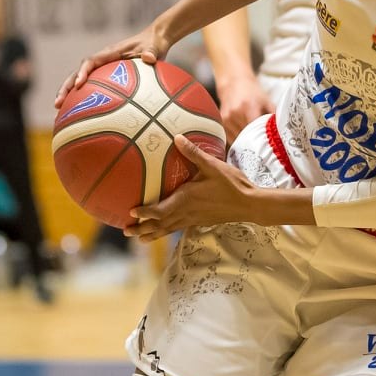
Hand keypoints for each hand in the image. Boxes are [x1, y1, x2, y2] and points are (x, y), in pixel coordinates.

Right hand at [56, 23, 173, 106]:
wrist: (153, 41)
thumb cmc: (153, 43)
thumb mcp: (154, 46)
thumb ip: (152, 51)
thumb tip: (149, 57)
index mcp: (110, 52)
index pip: (91, 61)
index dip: (83, 72)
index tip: (77, 85)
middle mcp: (102, 60)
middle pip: (78, 73)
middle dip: (66, 87)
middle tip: (58, 104)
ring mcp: (103, 68)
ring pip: (81, 81)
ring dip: (69, 95)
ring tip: (59, 112)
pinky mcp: (107, 76)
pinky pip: (93, 88)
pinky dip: (84, 99)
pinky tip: (81, 117)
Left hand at [128, 136, 254, 240]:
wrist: (249, 204)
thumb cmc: (231, 184)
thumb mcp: (212, 166)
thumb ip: (193, 153)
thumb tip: (177, 137)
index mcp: (186, 200)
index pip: (160, 210)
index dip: (145, 212)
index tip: (132, 212)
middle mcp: (186, 213)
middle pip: (160, 225)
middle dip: (142, 229)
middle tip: (126, 231)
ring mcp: (192, 220)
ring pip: (168, 230)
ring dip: (152, 234)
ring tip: (138, 238)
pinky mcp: (199, 222)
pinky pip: (178, 229)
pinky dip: (166, 232)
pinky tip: (163, 231)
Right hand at [217, 73, 274, 140]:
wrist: (234, 83)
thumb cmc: (253, 93)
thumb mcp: (267, 101)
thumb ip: (274, 116)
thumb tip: (283, 132)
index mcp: (249, 107)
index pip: (255, 131)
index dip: (261, 139)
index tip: (267, 143)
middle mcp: (235, 113)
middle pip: (246, 136)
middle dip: (254, 141)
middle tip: (261, 143)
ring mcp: (227, 118)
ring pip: (237, 138)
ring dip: (245, 140)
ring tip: (252, 136)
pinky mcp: (221, 121)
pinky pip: (230, 137)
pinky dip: (237, 138)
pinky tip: (243, 133)